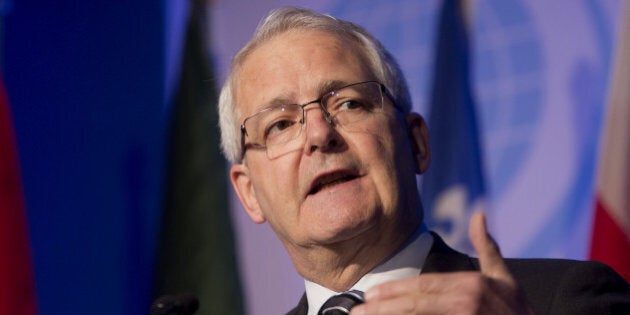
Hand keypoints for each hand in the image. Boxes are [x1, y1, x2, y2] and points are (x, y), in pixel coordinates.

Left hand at [351, 212, 532, 313]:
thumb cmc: (518, 311)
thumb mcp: (505, 277)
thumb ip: (487, 246)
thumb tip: (479, 214)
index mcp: (471, 284)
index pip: (424, 286)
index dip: (395, 290)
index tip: (370, 294)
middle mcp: (466, 300)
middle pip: (416, 303)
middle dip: (384, 306)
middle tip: (357, 309)